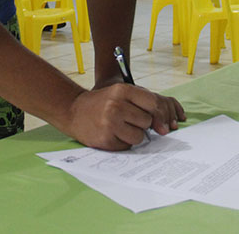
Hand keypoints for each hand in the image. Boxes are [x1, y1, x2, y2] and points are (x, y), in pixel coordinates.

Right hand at [66, 83, 185, 150]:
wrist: (73, 110)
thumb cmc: (102, 103)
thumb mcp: (119, 94)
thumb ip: (142, 104)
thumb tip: (165, 128)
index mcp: (122, 91)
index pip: (153, 103)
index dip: (158, 114)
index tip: (158, 121)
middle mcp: (116, 105)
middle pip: (147, 121)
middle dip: (141, 123)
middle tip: (127, 120)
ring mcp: (110, 123)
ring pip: (139, 136)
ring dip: (133, 135)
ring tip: (120, 128)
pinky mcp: (106, 139)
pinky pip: (127, 146)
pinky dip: (122, 143)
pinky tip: (112, 134)